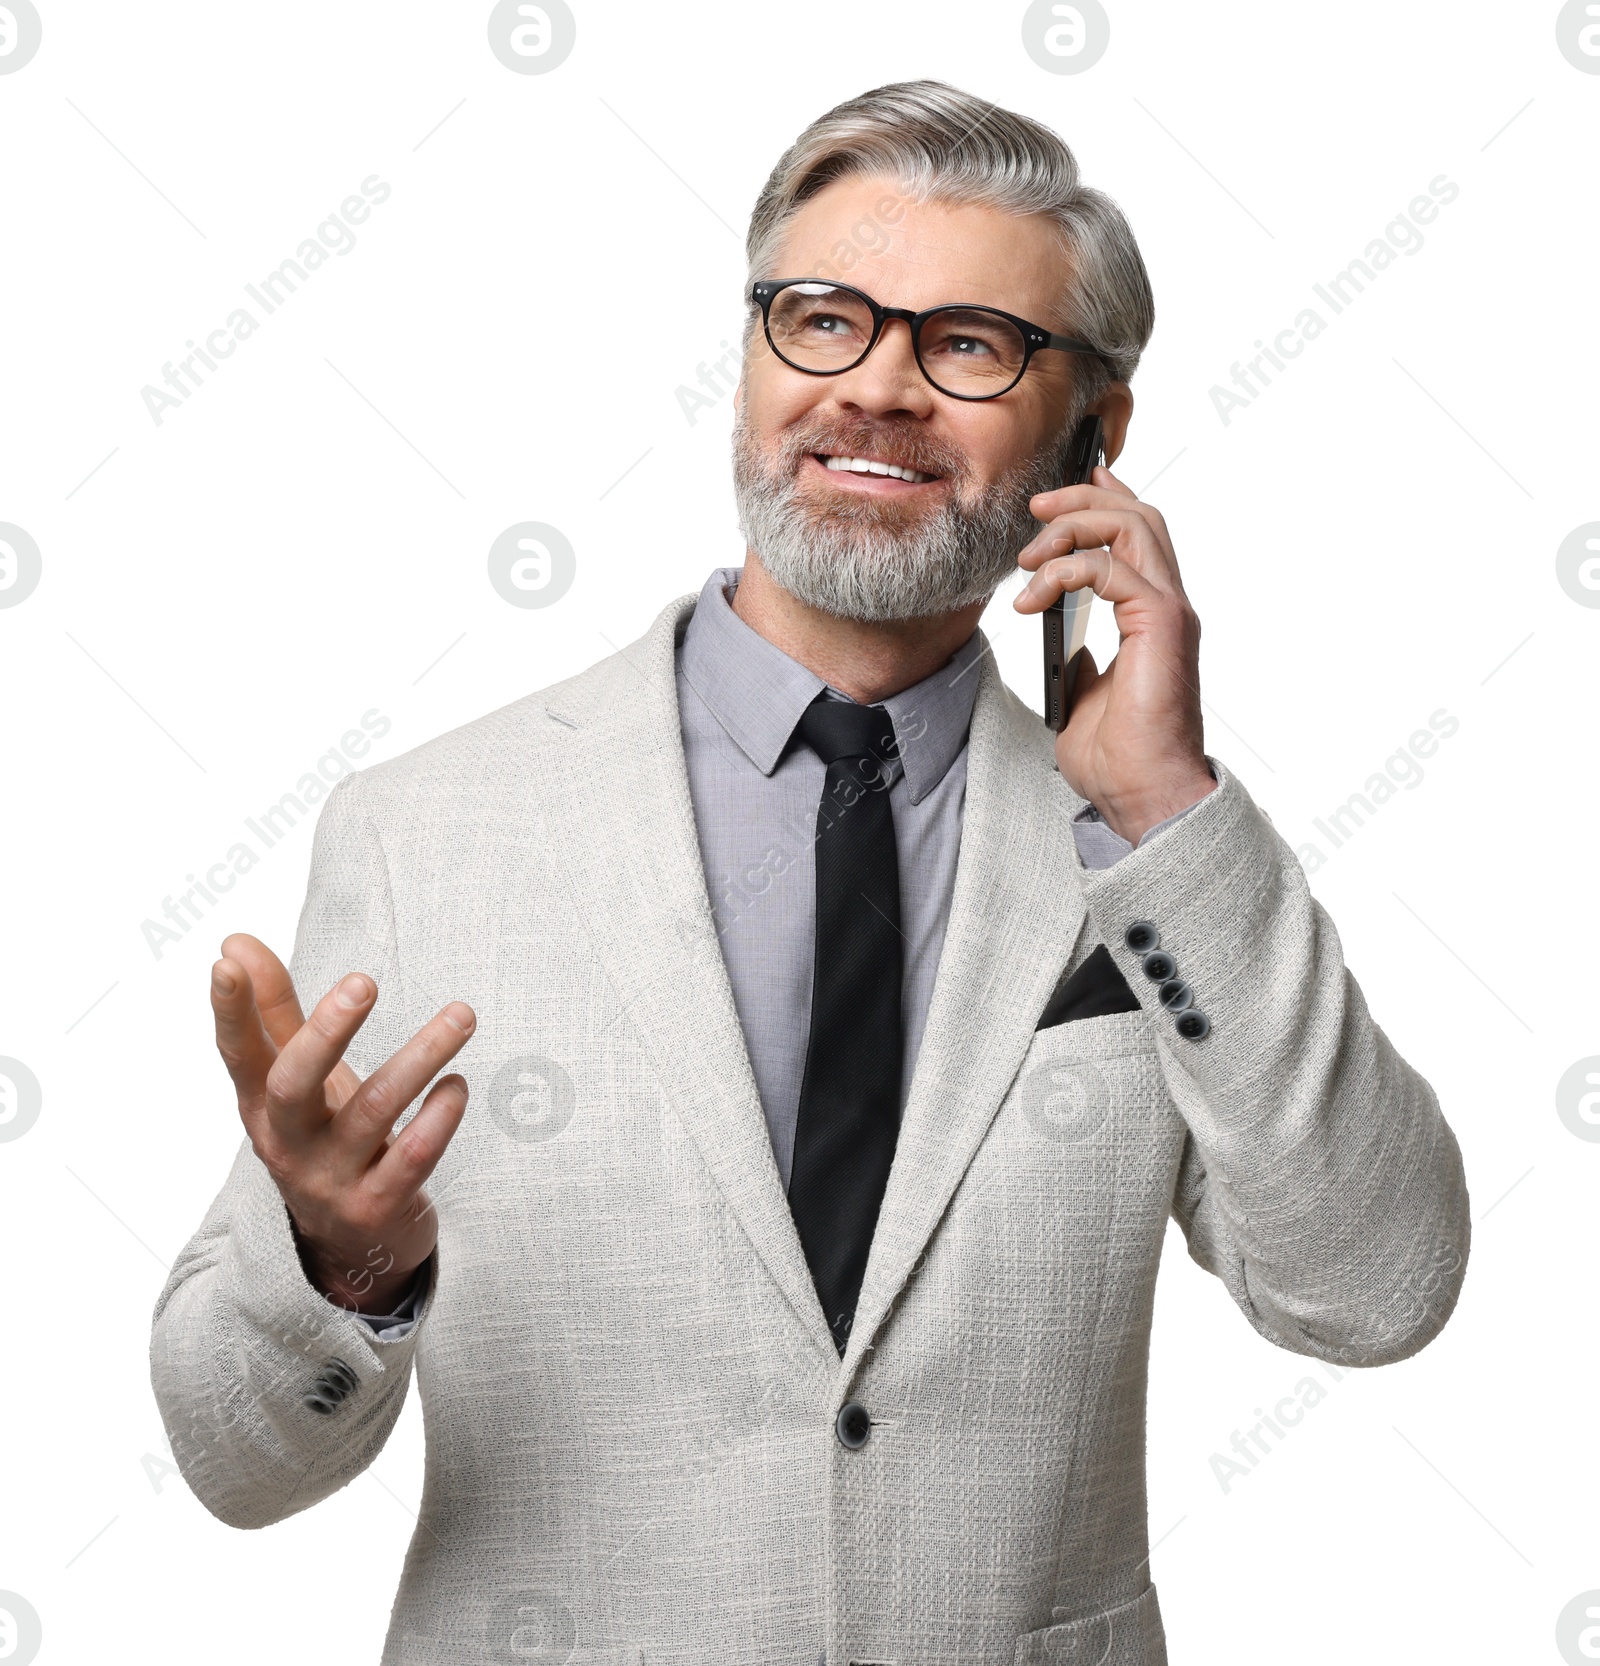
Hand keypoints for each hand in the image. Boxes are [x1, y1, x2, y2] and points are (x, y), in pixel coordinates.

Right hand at [211, 932, 474, 1313]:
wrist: (349, 1247)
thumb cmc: (323, 1138)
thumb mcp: (293, 1082)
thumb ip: (273, 1013)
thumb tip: (235, 941)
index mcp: (263, 1106)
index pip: (238, 1053)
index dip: (230, 1011)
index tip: (227, 963)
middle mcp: (289, 1142)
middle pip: (293, 1083)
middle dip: (327, 1031)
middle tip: (364, 981)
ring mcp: (332, 1178)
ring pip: (374, 1111)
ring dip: (422, 1057)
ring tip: (462, 1015)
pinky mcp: (377, 1206)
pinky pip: (413, 1158)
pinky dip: (441, 1117)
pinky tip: (459, 1085)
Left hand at [1013, 463, 1215, 844]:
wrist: (1142, 796)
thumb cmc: (1119, 759)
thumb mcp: (1083, 695)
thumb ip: (1080, 658)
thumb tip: (1061, 638)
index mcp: (1154, 618)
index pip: (1139, 538)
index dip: (1105, 501)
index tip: (1060, 495)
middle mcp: (1170, 606)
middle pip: (1138, 517)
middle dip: (1083, 500)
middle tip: (1036, 507)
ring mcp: (1171, 612)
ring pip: (1131, 527)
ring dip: (1073, 527)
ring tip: (1029, 556)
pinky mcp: (1162, 624)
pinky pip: (1111, 568)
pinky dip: (1065, 572)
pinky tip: (1032, 600)